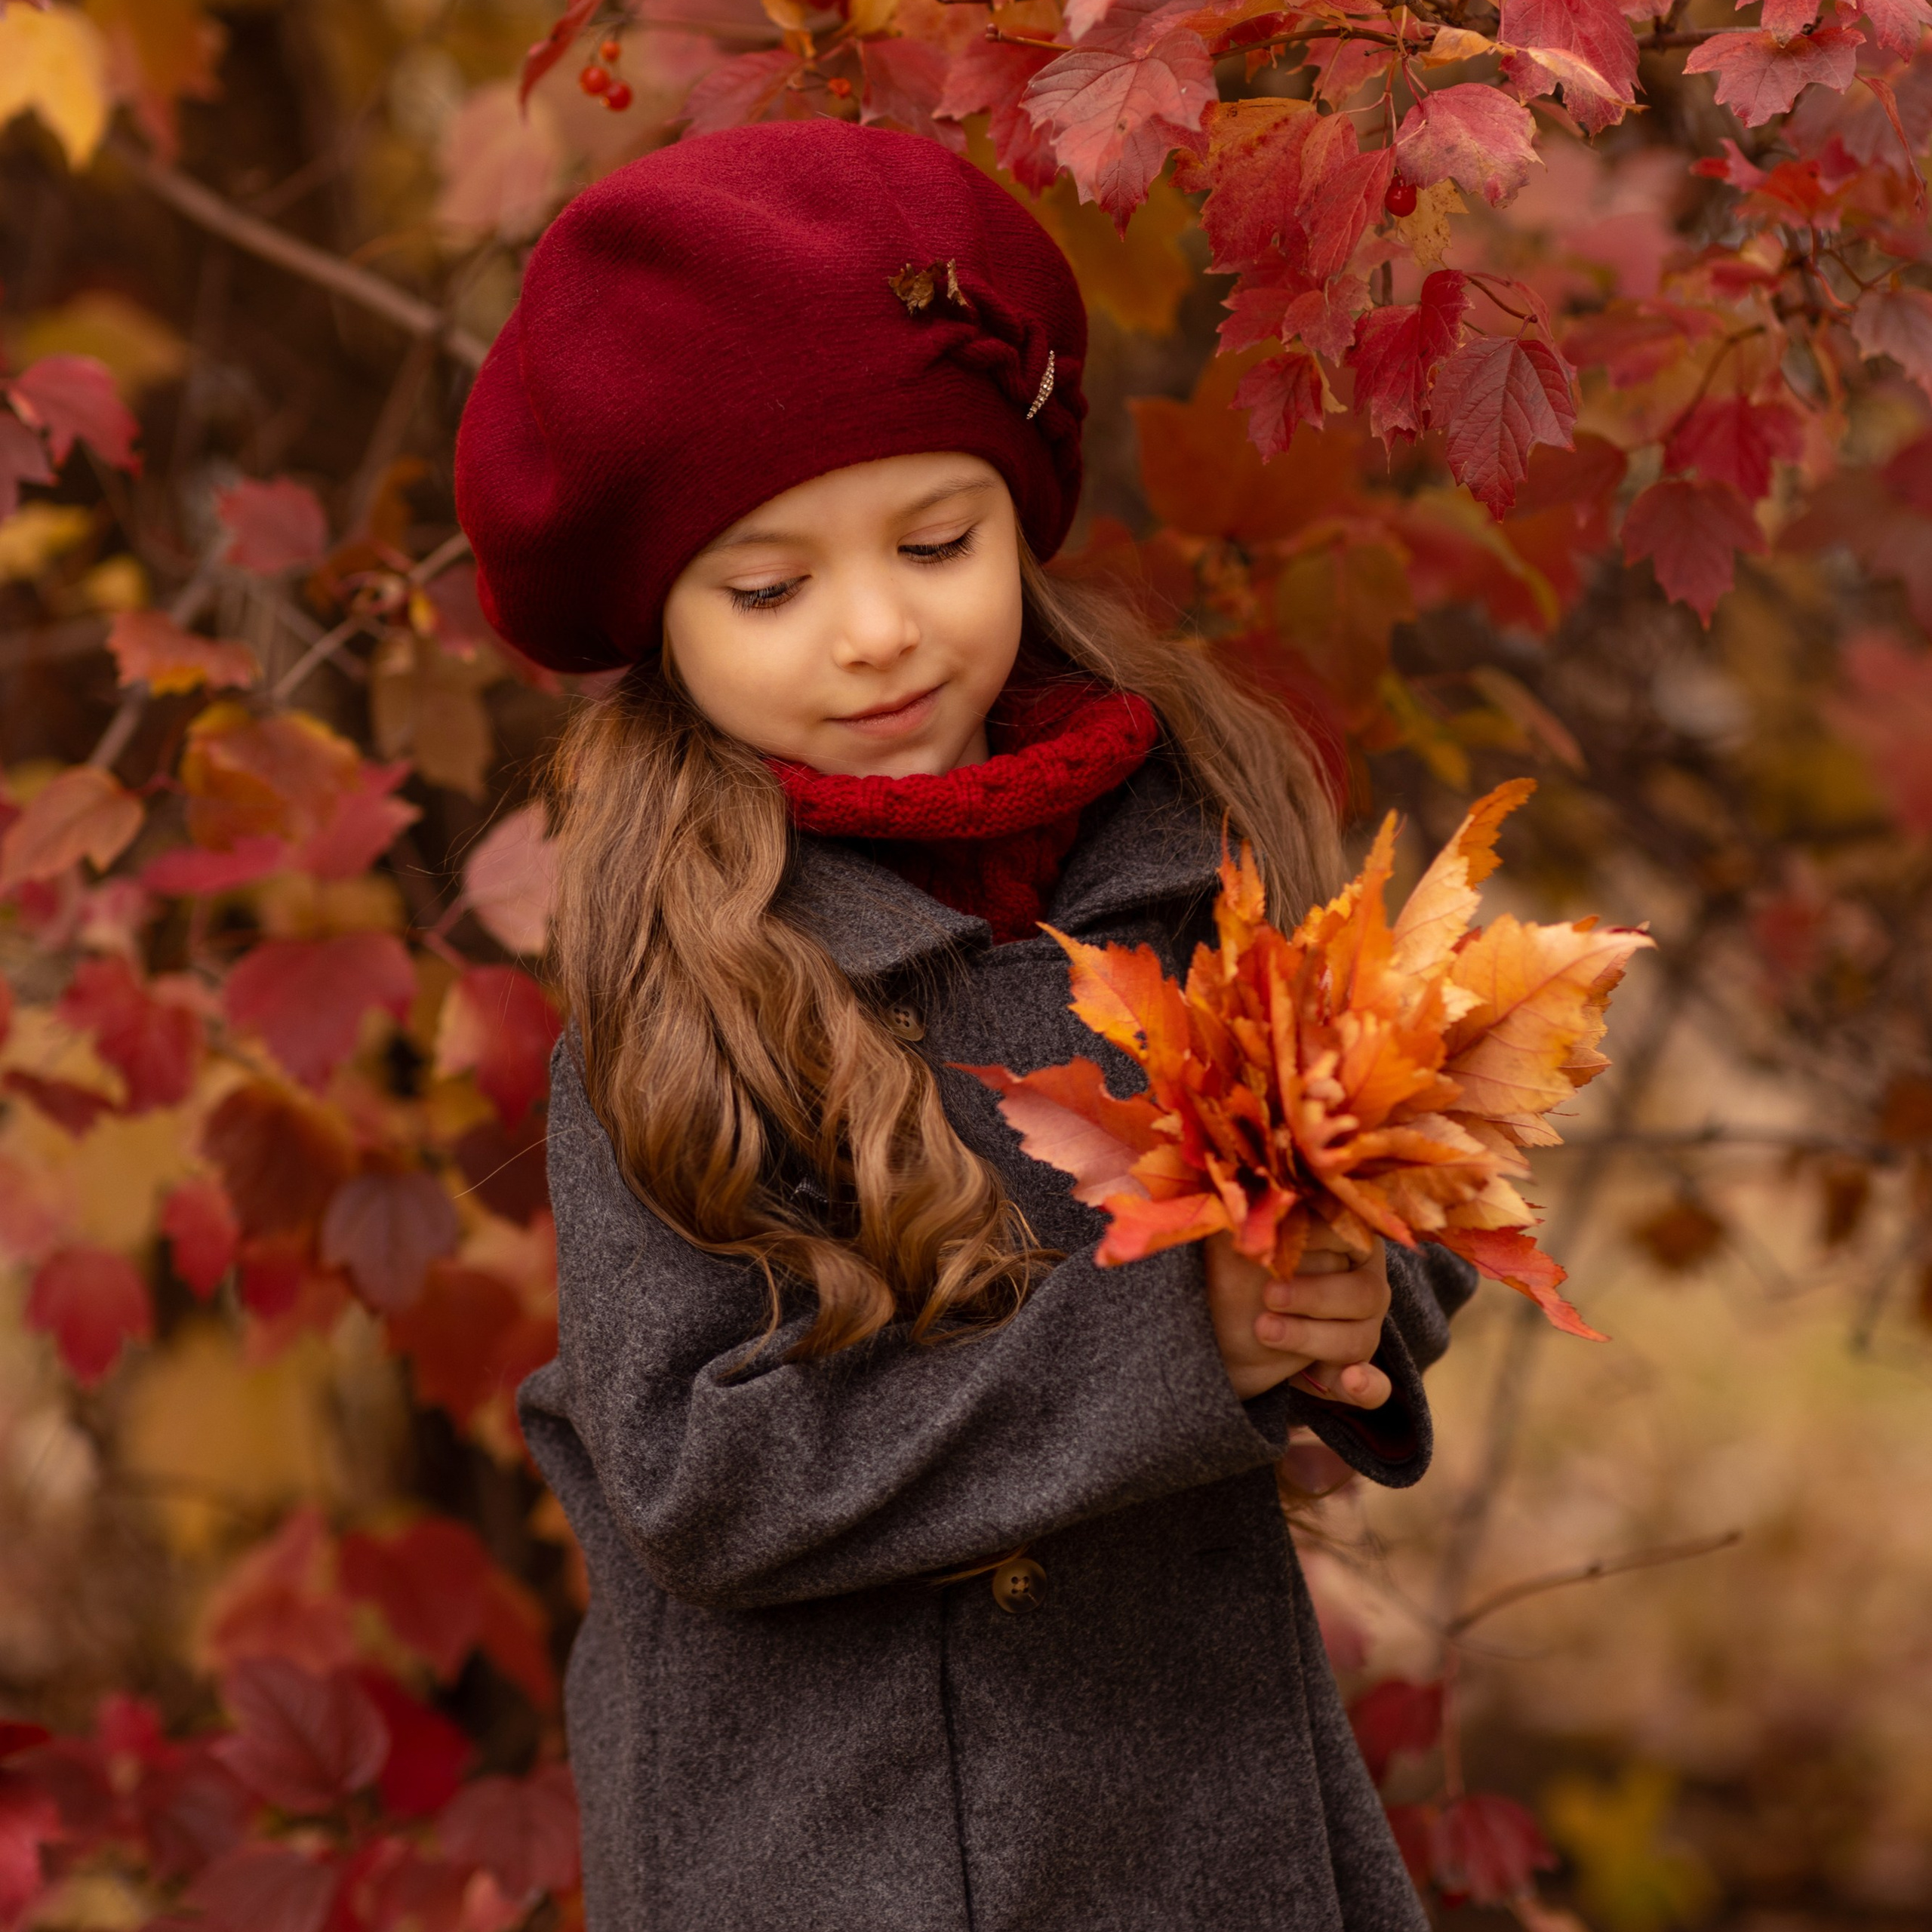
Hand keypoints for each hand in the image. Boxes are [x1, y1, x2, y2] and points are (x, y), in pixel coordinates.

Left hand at [1203, 1229, 1393, 1406]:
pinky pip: (1376, 1388)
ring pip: (1360, 1340)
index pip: (1354, 1237)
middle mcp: (1366, 1283)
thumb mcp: (1238, 1235)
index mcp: (1349, 1239)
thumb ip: (1256, 1215)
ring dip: (1310, 1337)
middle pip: (1366, 1294)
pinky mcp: (1350, 1371)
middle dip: (1314, 1296)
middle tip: (1268, 1295)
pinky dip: (1367, 1388)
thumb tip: (1264, 1195)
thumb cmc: (1234, 1265)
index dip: (1318, 1242)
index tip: (1276, 1245)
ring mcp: (1364, 1329)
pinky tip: (1351, 1381)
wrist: (1217, 1322)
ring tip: (1263, 1330)